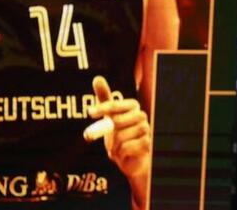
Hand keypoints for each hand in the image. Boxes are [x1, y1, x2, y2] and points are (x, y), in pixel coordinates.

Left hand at [86, 76, 149, 208]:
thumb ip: (105, 98)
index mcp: (132, 107)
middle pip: (118, 120)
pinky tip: (124, 153)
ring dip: (114, 144)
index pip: (116, 104)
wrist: (129, 159)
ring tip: (117, 147)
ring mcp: (146, 129)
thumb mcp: (109, 116)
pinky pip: (126, 147)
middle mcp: (141, 116)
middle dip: (108, 131)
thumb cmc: (120, 135)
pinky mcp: (147, 144)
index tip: (90, 112)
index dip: (103, 108)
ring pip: (121, 136)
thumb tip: (98, 78)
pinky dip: (120, 152)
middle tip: (107, 137)